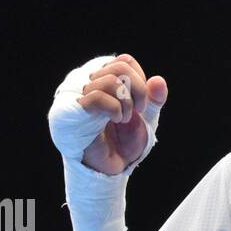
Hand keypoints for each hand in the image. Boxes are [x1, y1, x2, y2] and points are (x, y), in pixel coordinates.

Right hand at [76, 53, 166, 174]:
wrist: (111, 168)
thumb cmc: (124, 143)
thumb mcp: (146, 120)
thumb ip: (153, 100)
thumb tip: (158, 80)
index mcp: (106, 81)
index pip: (125, 61)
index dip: (140, 80)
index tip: (143, 103)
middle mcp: (91, 83)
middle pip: (119, 67)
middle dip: (138, 91)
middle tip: (139, 111)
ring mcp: (79, 95)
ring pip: (110, 80)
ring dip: (126, 103)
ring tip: (124, 120)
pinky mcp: (72, 110)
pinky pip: (96, 96)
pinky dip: (114, 108)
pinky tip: (117, 119)